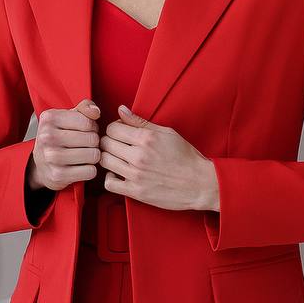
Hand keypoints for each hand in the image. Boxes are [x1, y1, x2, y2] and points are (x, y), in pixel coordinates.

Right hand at [29, 99, 101, 190]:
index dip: (92, 127)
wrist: (40, 165)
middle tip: (85, 144)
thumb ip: (84, 108)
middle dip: (94, 142)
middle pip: (92, 139)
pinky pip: (90, 171)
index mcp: (49, 118)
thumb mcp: (68, 117)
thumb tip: (96, 112)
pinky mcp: (58, 175)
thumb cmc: (58, 137)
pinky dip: (90, 170)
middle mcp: (47, 137)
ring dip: (93, 156)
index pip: (88, 122)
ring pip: (94, 155)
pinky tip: (80, 167)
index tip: (85, 130)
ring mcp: (51, 157)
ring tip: (83, 155)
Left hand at [99, 104, 218, 211]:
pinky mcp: (136, 192)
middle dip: (109, 141)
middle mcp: (139, 156)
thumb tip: (121, 110)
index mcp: (146, 139)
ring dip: (108, 158)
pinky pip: (109, 183)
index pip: (112, 128)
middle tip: (118, 145)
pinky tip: (119, 174)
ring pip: (104, 161)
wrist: (199, 183)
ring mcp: (136, 175)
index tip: (120, 132)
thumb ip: (141, 122)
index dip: (114, 128)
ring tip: (118, 158)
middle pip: (105, 143)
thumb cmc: (186, 157)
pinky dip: (110, 177)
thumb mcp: (167, 133)